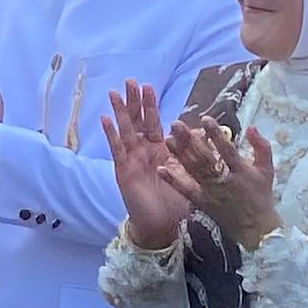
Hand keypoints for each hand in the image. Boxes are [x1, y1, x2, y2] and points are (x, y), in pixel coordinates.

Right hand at [105, 81, 198, 250]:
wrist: (163, 226)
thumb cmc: (175, 203)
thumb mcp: (189, 175)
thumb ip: (193, 155)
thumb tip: (202, 134)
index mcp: (159, 151)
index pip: (153, 123)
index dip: (150, 105)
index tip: (148, 87)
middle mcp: (143, 151)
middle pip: (137, 121)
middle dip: (134, 102)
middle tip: (131, 81)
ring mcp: (131, 159)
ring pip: (125, 130)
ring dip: (120, 112)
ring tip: (114, 93)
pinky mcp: (123, 170)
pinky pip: (117, 149)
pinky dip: (111, 134)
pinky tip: (105, 119)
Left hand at [172, 113, 280, 247]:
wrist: (257, 230)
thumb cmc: (261, 196)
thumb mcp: (267, 171)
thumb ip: (262, 148)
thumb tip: (251, 127)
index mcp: (242, 172)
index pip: (228, 151)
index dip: (216, 136)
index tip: (205, 119)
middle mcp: (224, 182)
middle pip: (205, 159)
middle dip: (190, 141)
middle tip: (176, 124)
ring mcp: (211, 193)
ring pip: (193, 171)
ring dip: (179, 155)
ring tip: (168, 139)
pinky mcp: (202, 203)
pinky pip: (186, 191)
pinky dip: (173, 180)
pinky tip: (161, 169)